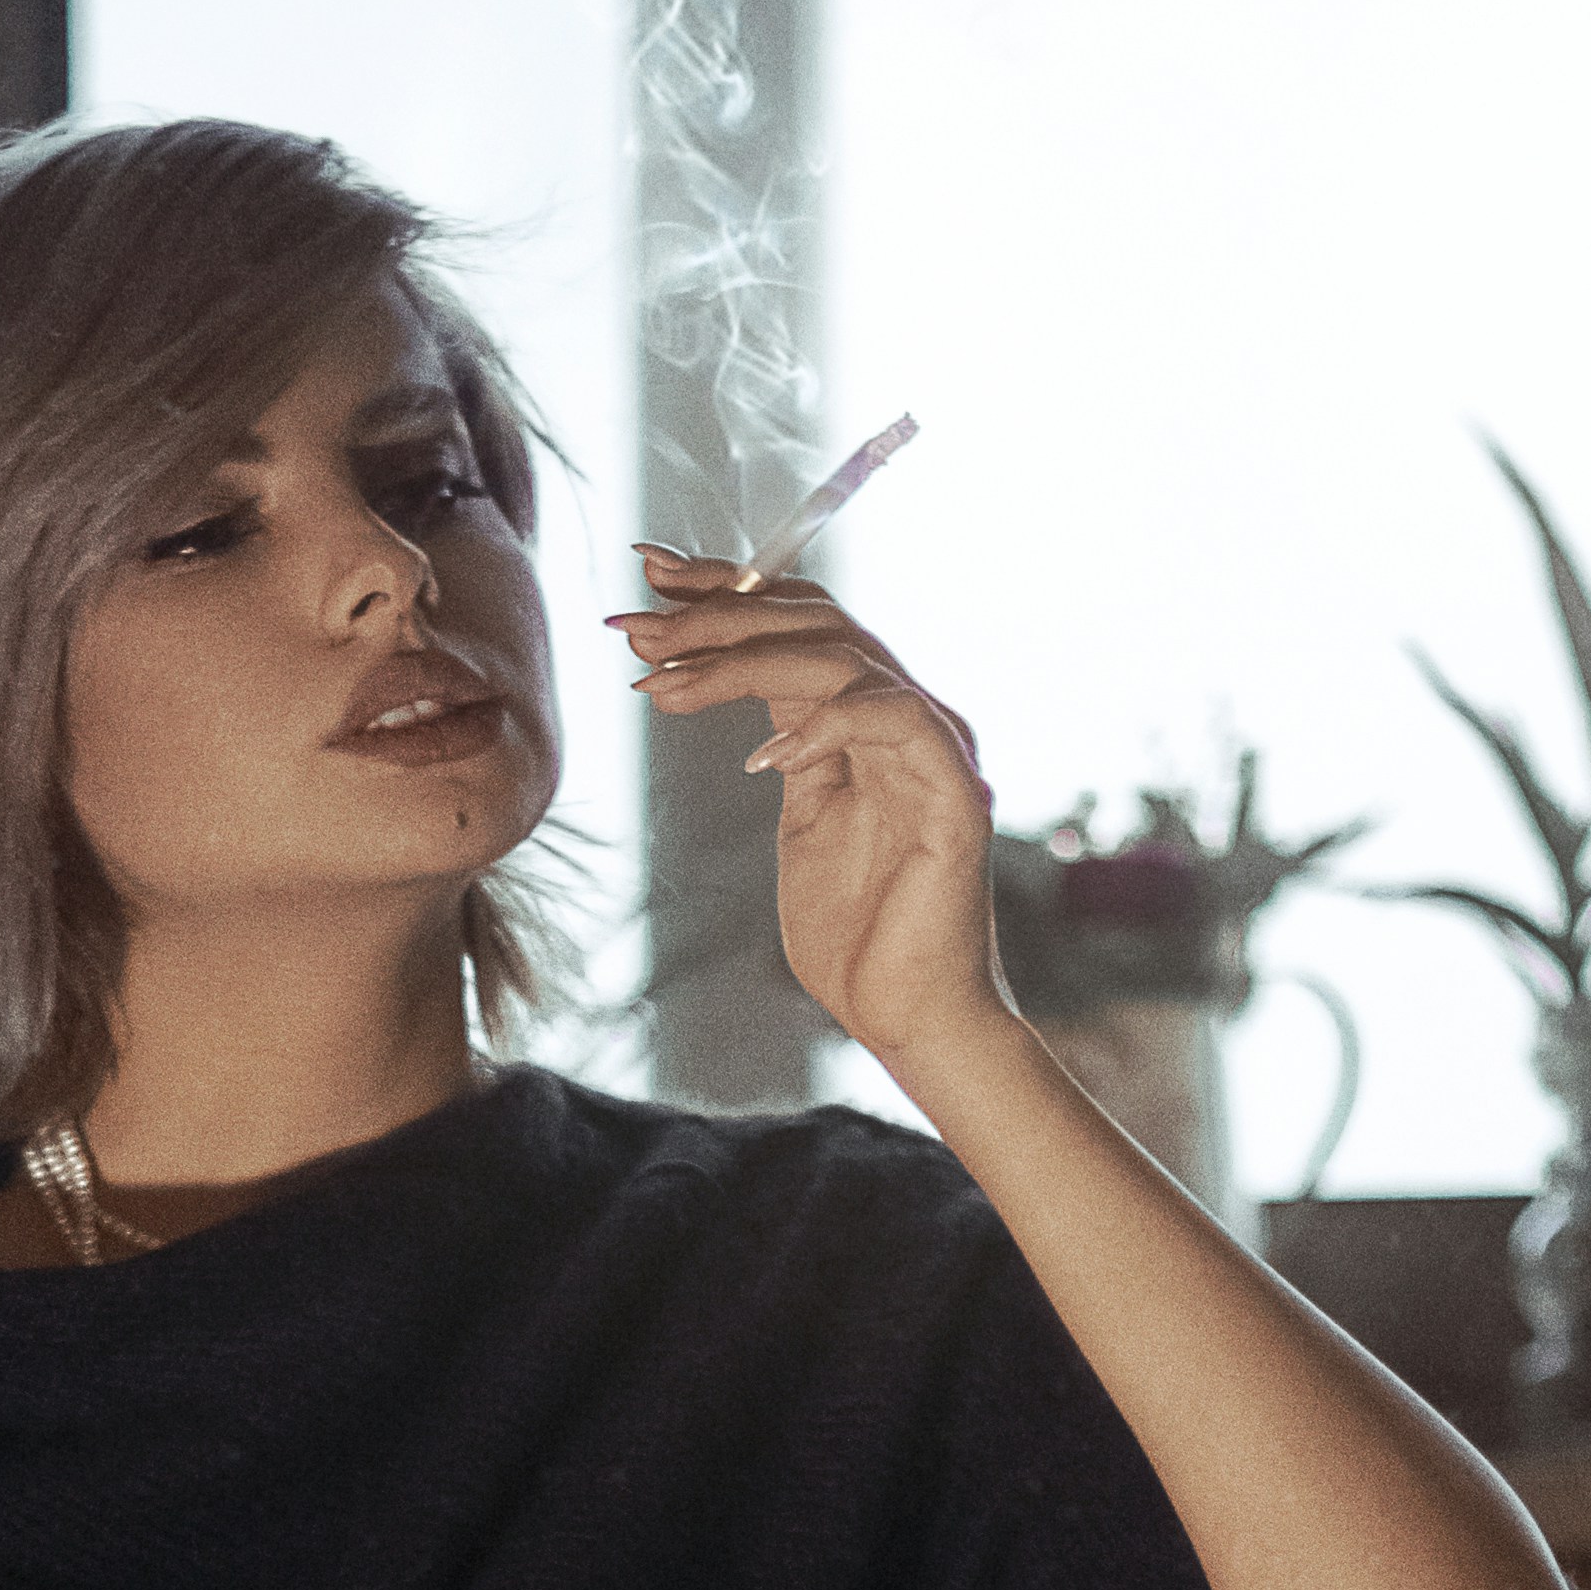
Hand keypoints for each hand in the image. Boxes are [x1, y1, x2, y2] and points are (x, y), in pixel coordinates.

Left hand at [611, 549, 1006, 1080]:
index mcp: (868, 718)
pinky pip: (892, 716)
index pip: (797, 623)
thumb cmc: (854, 935)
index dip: (724, 590)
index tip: (646, 573)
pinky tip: (763, 756)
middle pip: (814, 621)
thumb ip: (784, 749)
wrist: (906, 1016)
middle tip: (637, 627)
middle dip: (717, 615)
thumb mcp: (800, 820)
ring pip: (841, 655)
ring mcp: (935, 747)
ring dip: (742, 660)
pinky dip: (823, 722)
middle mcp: (905, 715)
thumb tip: (718, 681)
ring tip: (666, 683)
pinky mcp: (953, 791)